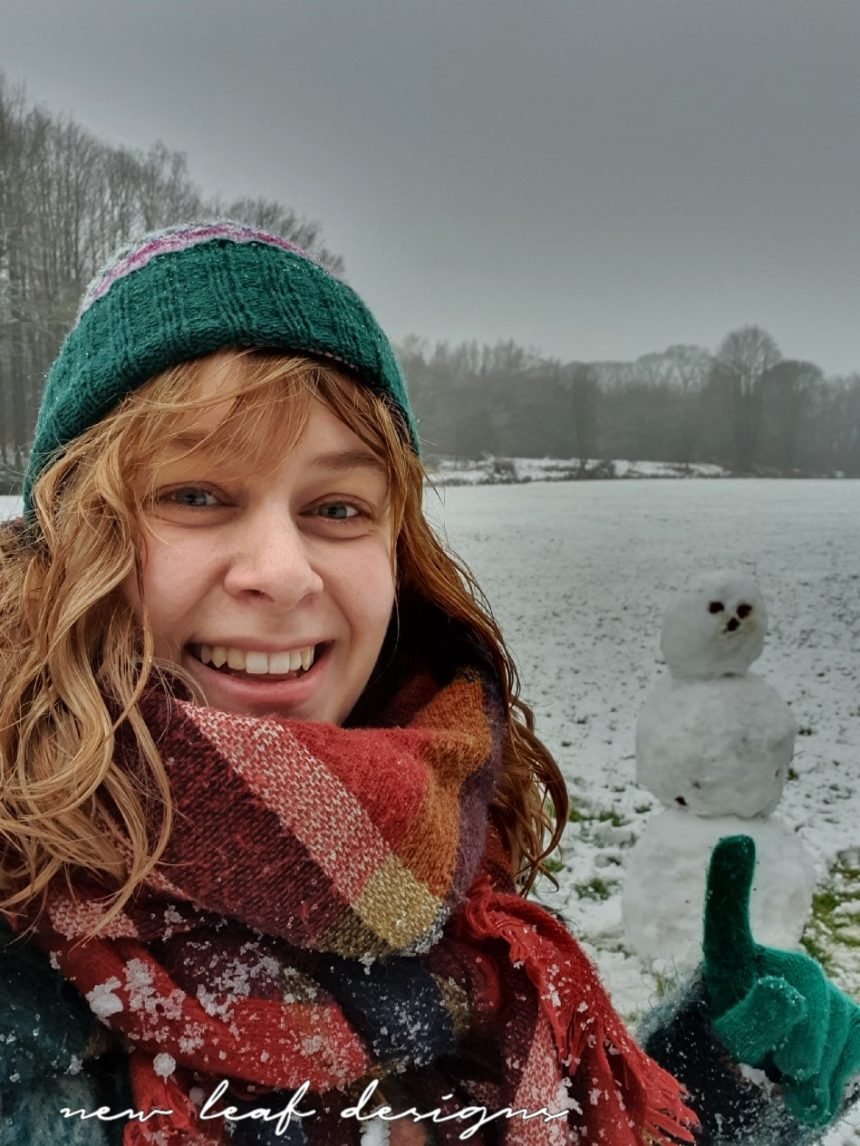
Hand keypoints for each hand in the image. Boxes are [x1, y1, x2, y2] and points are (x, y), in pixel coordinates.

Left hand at [702, 835, 859, 1125]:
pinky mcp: (846, 1017)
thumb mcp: (725, 1048)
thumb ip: (753, 1019)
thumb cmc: (725, 1068)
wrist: (755, 1099)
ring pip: (835, 1023)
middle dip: (792, 1043)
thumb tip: (786, 989)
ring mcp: (815, 989)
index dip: (730, 880)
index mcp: (728, 964)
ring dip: (814, 1069)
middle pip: (802, 992)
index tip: (736, 841)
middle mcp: (776, 964)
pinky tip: (814, 1084)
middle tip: (774, 1069)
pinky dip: (840, 1072)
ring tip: (784, 1078)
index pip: (726, 919)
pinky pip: (857, 1037)